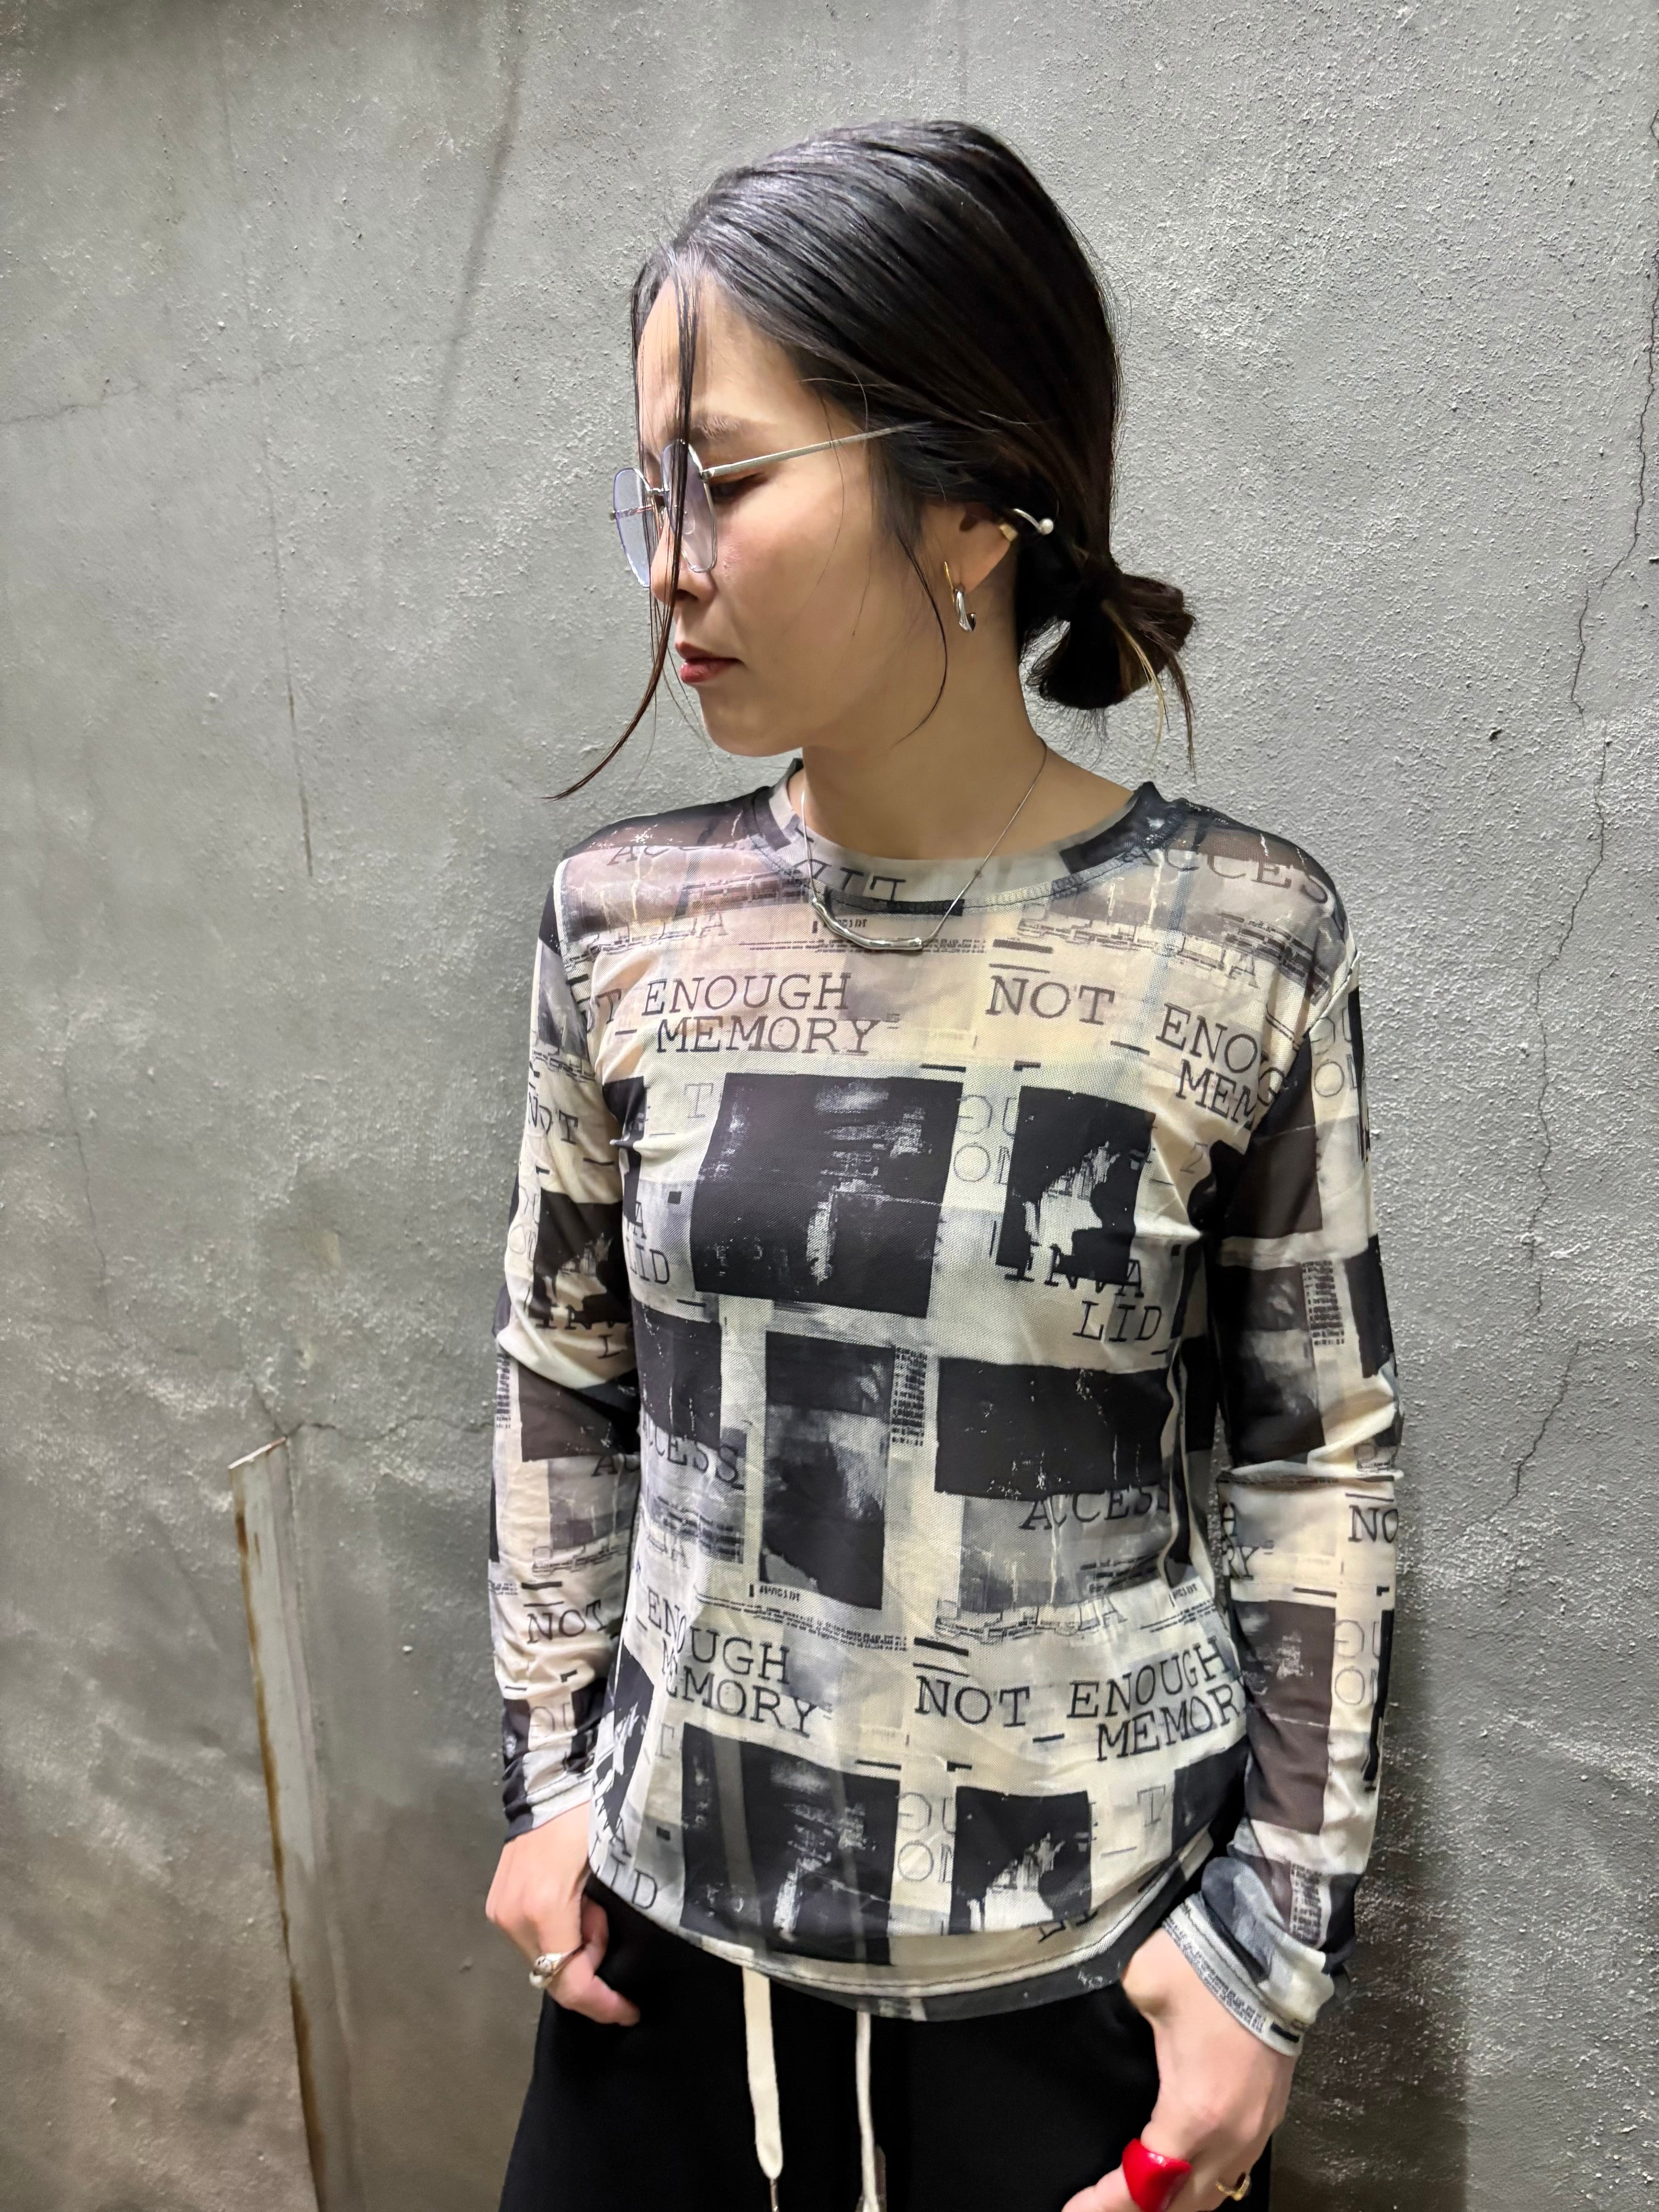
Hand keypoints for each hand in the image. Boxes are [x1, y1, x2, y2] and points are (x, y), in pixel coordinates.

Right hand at [484, 1802, 639, 2025]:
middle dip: (589, 1966)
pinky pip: (533, 1939)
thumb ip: (605, 1919)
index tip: (629, 2012)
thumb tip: (609, 1958)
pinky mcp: (497, 1904)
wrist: (551, 1779)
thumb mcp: (609, 1869)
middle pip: (555, 1975)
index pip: (570, 1981)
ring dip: (574, 1947)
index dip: (602, 2004)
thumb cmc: (588, 1817)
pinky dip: (558, 1934)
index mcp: (544, 1911)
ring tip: (590, 1906)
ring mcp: (501, 1911)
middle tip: (605, 1922)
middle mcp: (513, 1918)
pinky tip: (571, 1903)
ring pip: (544, 1958)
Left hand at [1062, 1929, 1294, 2211]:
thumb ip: (1112, 2022)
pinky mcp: (1270, 2115)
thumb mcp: (1141, 1986)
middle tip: (1098, 2208)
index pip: (1146, 2185)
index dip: (1105, 2205)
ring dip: (1174, 2203)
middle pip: (1182, 2205)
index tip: (1073, 2209)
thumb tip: (1100, 2032)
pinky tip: (1182, 2176)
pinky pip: (1235, 2172)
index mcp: (1194, 2113)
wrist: (1270, 1947)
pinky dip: (1204, 2185)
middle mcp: (1231, 2135)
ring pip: (1215, 2195)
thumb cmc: (1203, 1967)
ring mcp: (1256, 2129)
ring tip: (1134, 2199)